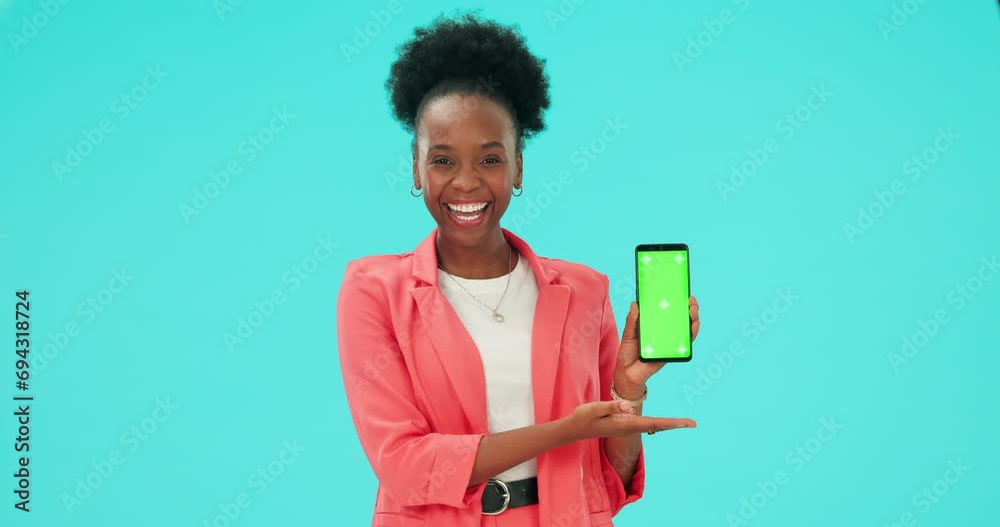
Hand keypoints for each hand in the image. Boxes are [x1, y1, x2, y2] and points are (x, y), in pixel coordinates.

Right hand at [562, 400, 695, 440]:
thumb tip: (627, 405)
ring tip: (684, 422)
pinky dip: (658, 422)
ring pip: (652, 426)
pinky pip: (645, 424)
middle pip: (656, 426)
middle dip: (675, 424)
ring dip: (667, 424)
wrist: (575, 429)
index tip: (687, 424)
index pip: (653, 423)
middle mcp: (629, 427)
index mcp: (625, 424)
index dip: (671, 423)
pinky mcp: (624, 423)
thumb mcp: (595, 408)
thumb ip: (611, 407)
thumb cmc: (584, 417)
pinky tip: (664, 422)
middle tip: (693, 423)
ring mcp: (627, 426)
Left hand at [614, 296, 700, 398]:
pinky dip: (691, 335)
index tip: (681, 292)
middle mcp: (664, 333)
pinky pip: (685, 343)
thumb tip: (634, 303)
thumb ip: (632, 320)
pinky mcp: (672, 352)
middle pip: (680, 319)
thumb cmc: (628, 352)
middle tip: (691, 300)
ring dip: (693, 319)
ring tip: (693, 310)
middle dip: (689, 309)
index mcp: (654, 326)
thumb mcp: (628, 333)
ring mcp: (669, 342)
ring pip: (686, 330)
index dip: (676, 302)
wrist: (627, 373)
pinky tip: (693, 326)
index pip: (668, 312)